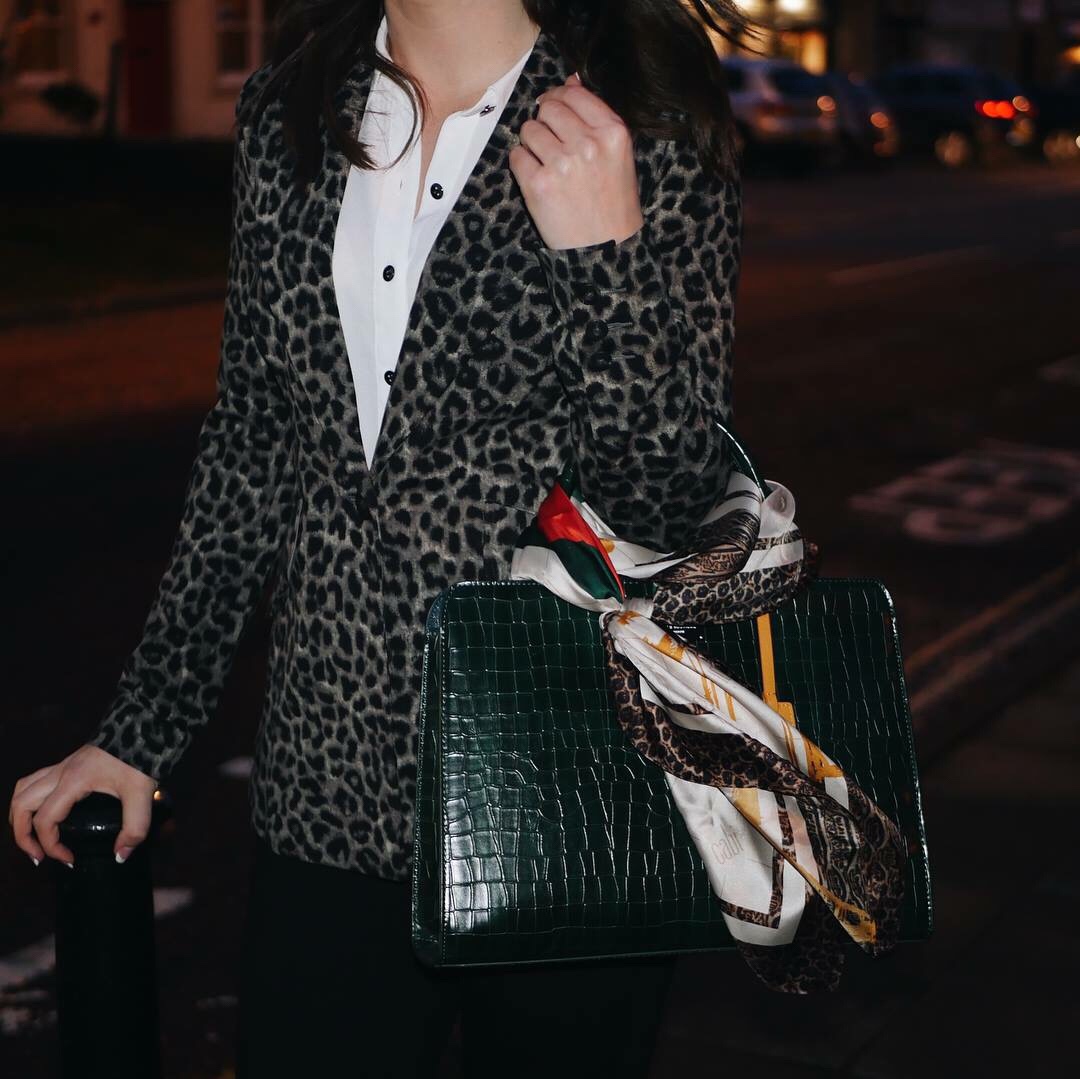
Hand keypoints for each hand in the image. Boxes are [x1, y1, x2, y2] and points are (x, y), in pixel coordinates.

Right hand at [8, 745, 156, 866]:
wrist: (146, 725)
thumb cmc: (141, 757)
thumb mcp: (142, 794)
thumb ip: (134, 828)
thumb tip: (120, 856)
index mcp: (73, 781)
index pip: (45, 820)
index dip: (51, 846)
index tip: (70, 859)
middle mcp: (61, 772)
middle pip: (20, 804)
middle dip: (22, 834)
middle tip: (39, 856)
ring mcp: (63, 765)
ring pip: (23, 790)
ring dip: (20, 816)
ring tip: (34, 838)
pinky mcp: (70, 763)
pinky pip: (36, 782)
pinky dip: (32, 801)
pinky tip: (48, 813)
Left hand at [510, 72, 644, 250]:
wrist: (606, 250)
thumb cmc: (613, 204)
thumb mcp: (619, 156)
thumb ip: (596, 119)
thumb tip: (570, 81)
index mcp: (612, 132)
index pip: (573, 94)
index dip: (559, 99)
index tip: (555, 111)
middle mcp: (588, 144)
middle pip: (548, 108)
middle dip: (545, 122)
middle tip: (550, 143)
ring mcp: (562, 164)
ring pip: (529, 130)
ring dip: (532, 145)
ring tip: (547, 166)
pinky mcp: (538, 184)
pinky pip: (516, 156)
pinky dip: (522, 166)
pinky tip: (538, 180)